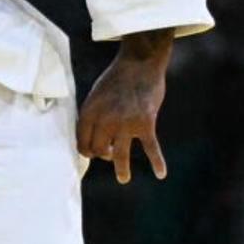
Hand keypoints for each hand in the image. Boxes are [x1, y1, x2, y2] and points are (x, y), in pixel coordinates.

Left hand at [80, 34, 173, 183]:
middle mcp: (104, 121)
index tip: (93, 152)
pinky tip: (161, 173)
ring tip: (123, 180)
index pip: (82, 141)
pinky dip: (157, 161)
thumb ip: (92, 115)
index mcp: (89, 113)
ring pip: (119, 154)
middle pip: (98, 150)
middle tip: (109, 154)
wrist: (139, 63)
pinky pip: (151, 148)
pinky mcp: (145, 123)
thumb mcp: (95, 94)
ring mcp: (125, 123)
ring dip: (121, 169)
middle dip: (102, 155)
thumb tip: (92, 135)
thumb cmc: (116, 78)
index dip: (86, 150)